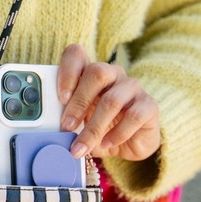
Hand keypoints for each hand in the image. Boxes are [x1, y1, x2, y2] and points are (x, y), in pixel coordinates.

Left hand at [58, 44, 160, 160]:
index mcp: (91, 73)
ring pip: (112, 100)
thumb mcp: (79, 122)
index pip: (76, 54)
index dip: (67, 71)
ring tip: (82, 146)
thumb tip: (51, 131)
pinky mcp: (149, 105)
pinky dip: (117, 133)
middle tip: (67, 127)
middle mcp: (113, 74)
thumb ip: (67, 118)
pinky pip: (134, 116)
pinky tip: (107, 143)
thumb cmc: (100, 128)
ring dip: (94, 127)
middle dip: (79, 102)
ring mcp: (133, 87)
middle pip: (97, 73)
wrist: (130, 144)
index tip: (60, 98)